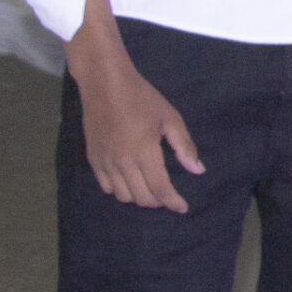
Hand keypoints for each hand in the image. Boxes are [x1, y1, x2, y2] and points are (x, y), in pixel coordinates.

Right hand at [66, 20, 202, 210]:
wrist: (104, 84)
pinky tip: (130, 181)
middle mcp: (122, 162)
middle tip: (168, 195)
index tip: (182, 207)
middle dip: (158, 200)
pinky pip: (106, 187)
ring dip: (139, 196)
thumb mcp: (170, 118)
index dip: (173, 202)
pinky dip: (120, 190)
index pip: (160, 188)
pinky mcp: (93, 158)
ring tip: (151, 188)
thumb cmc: (142, 98)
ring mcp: (105, 161)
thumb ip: (184, 146)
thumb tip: (198, 170)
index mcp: (144, 152)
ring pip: (123, 195)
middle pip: (142, 197)